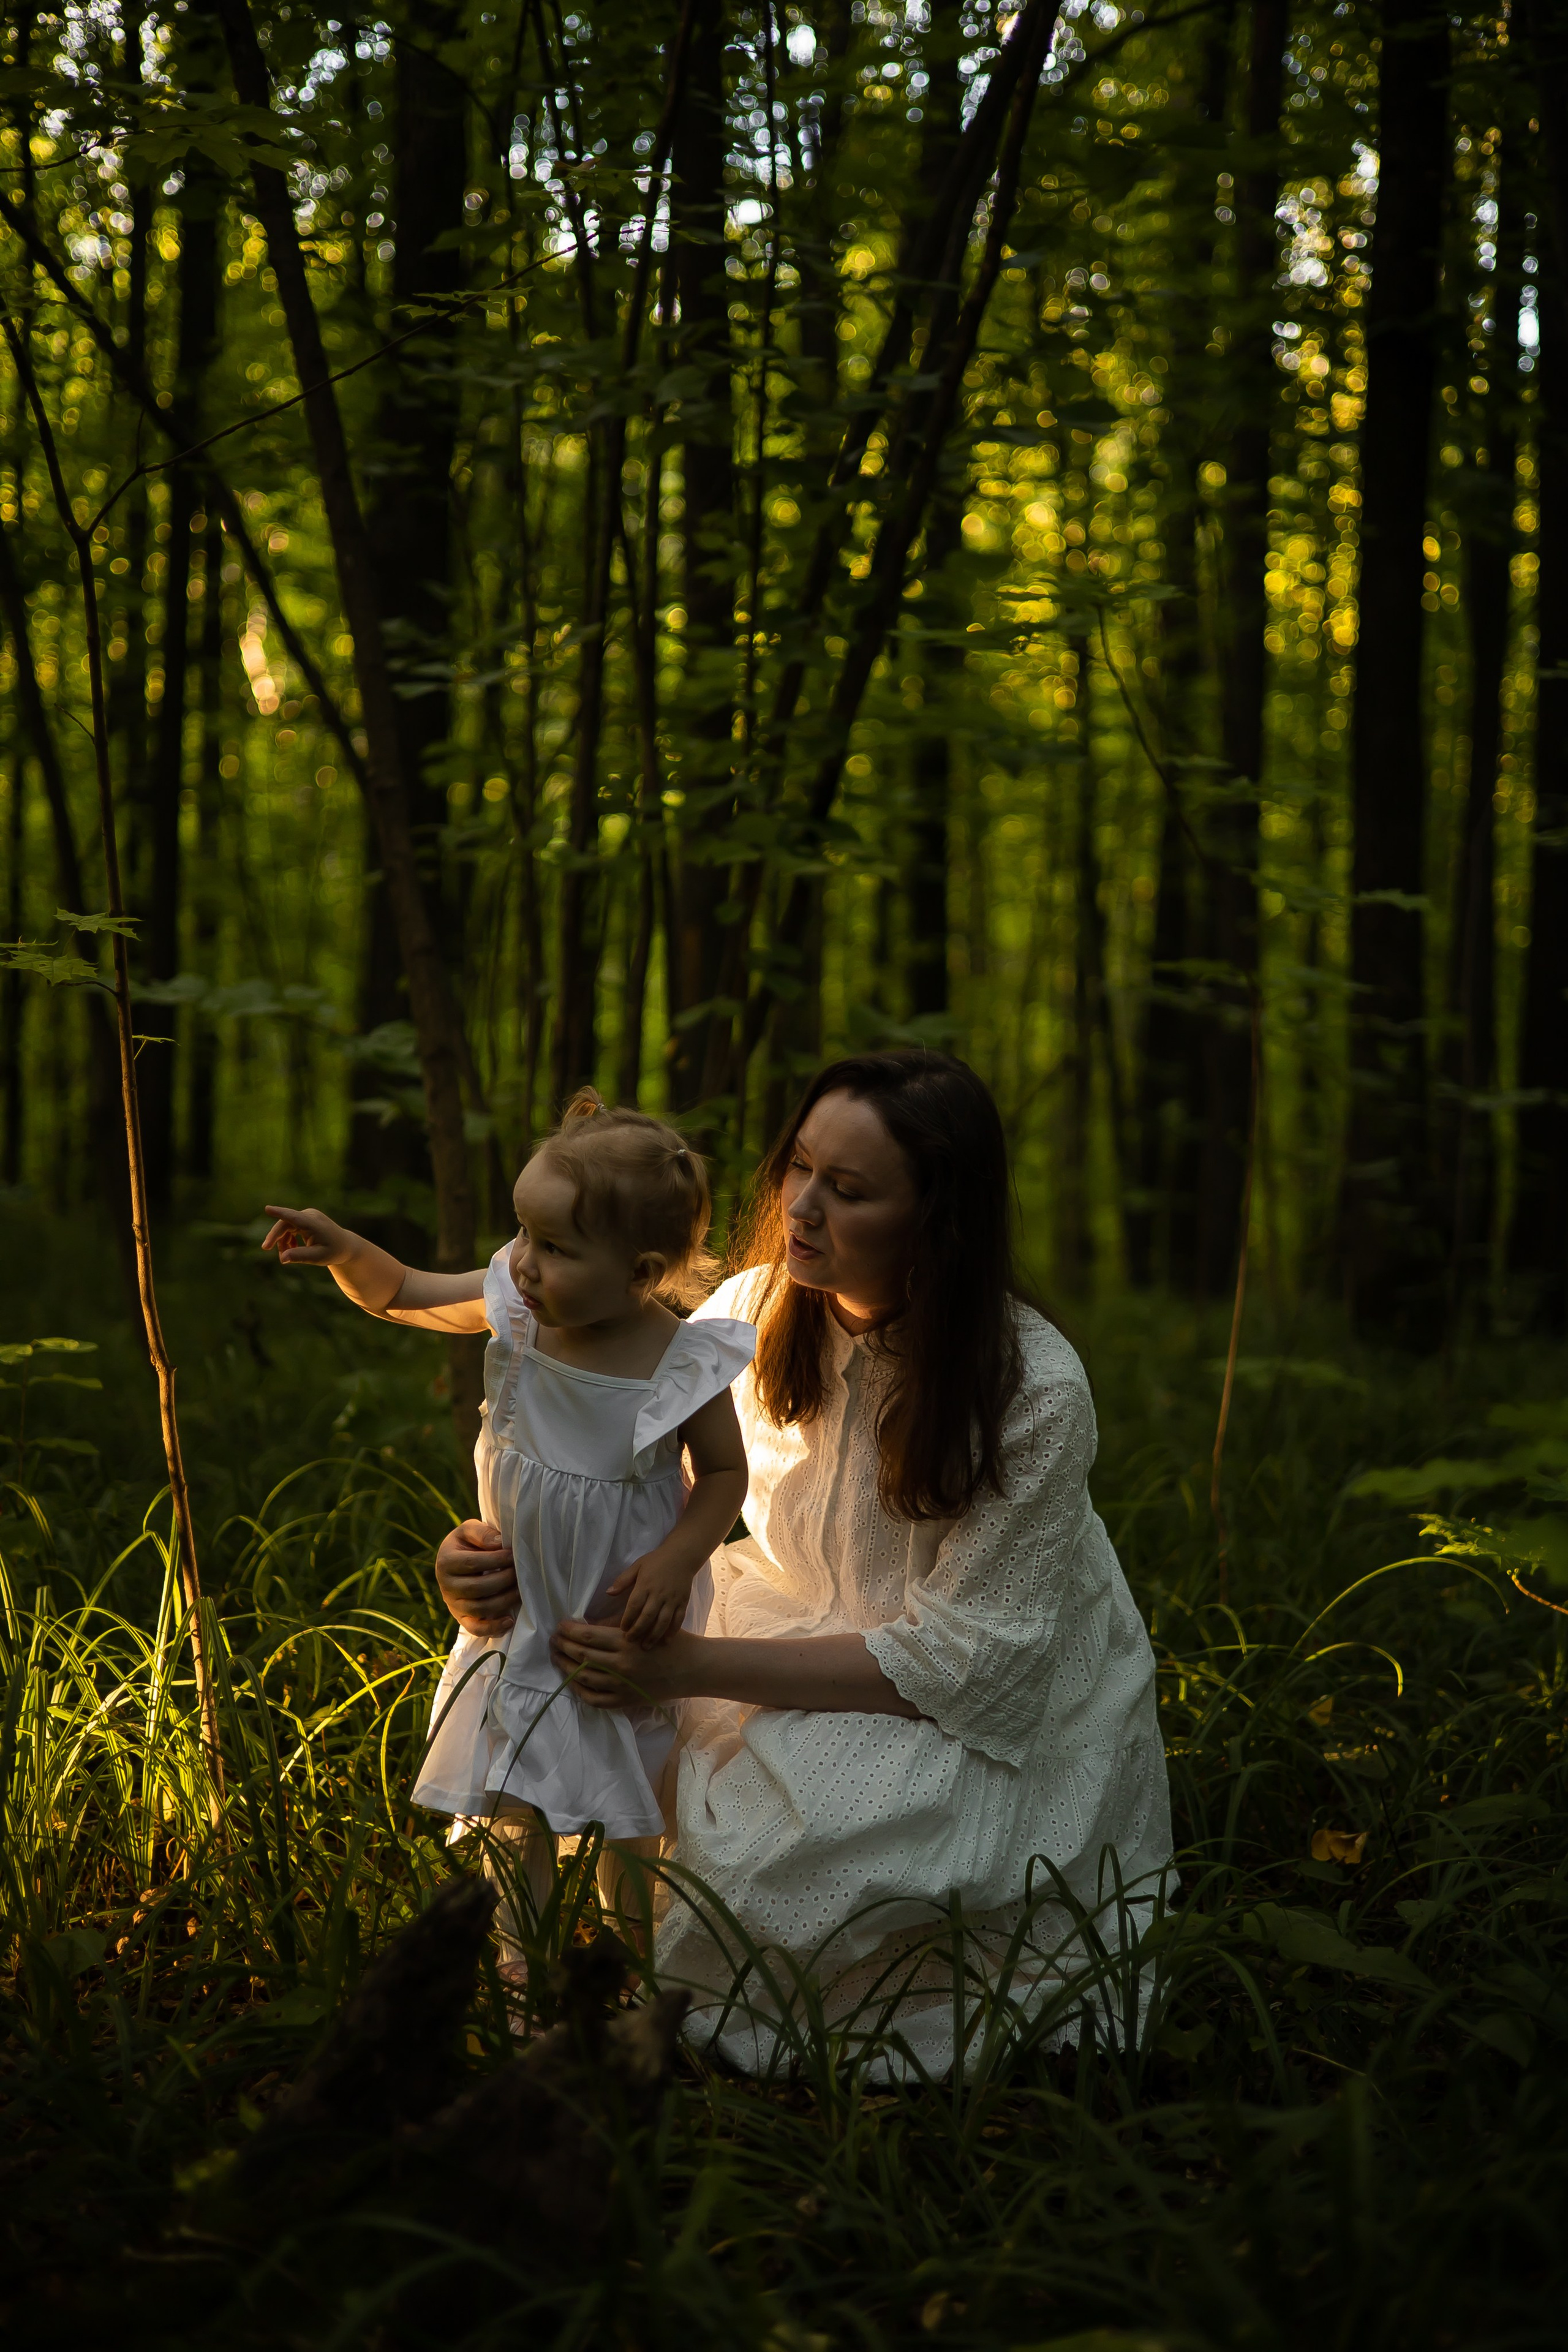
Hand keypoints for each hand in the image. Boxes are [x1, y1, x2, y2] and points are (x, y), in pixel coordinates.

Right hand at [262, 1204, 355, 1266]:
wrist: (344, 1246)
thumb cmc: (333, 1251)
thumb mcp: (318, 1257)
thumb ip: (300, 1256)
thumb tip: (282, 1258)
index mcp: (314, 1223)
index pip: (293, 1217)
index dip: (279, 1213)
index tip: (267, 1209)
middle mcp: (309, 1215)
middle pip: (285, 1223)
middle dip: (275, 1236)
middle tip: (265, 1248)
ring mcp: (306, 1216)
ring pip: (285, 1226)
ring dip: (282, 1241)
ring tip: (286, 1256)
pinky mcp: (304, 1219)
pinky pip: (289, 1228)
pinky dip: (287, 1239)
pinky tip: (292, 1249)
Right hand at [436, 1519, 519, 1636]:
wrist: (457, 1561)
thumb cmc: (467, 1543)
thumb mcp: (469, 1530)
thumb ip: (482, 1533)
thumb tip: (499, 1544)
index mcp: (446, 1561)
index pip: (473, 1563)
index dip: (496, 1560)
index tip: (514, 1555)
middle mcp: (446, 1586)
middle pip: (478, 1588)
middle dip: (504, 1580)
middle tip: (520, 1572)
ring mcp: (453, 1605)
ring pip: (479, 1609)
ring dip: (504, 1600)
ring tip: (520, 1590)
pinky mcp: (461, 1618)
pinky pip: (476, 1628)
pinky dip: (493, 1628)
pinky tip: (510, 1620)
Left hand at [551, 1619, 696, 1709]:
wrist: (693, 1668)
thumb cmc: (672, 1642)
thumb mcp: (645, 1626)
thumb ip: (618, 1626)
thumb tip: (589, 1626)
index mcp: (625, 1642)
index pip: (587, 1636)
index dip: (569, 1630)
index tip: (560, 1625)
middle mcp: (621, 1664)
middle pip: (581, 1655)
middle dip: (562, 1646)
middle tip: (553, 1639)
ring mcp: (622, 1685)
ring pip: (583, 1677)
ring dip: (565, 1666)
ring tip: (557, 1657)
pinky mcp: (625, 1700)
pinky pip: (595, 1699)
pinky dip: (580, 1691)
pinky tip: (573, 1682)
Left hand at [605, 1548, 696, 1648]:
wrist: (682, 1555)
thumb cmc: (656, 1561)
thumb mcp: (637, 1566)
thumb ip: (623, 1580)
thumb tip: (608, 1593)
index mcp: (645, 1584)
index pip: (634, 1606)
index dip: (627, 1619)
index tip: (622, 1629)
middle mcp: (659, 1594)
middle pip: (647, 1617)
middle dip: (638, 1631)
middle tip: (630, 1641)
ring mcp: (672, 1599)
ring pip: (663, 1621)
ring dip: (653, 1636)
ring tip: (645, 1647)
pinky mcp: (683, 1602)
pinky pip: (678, 1619)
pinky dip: (672, 1632)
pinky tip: (665, 1642)